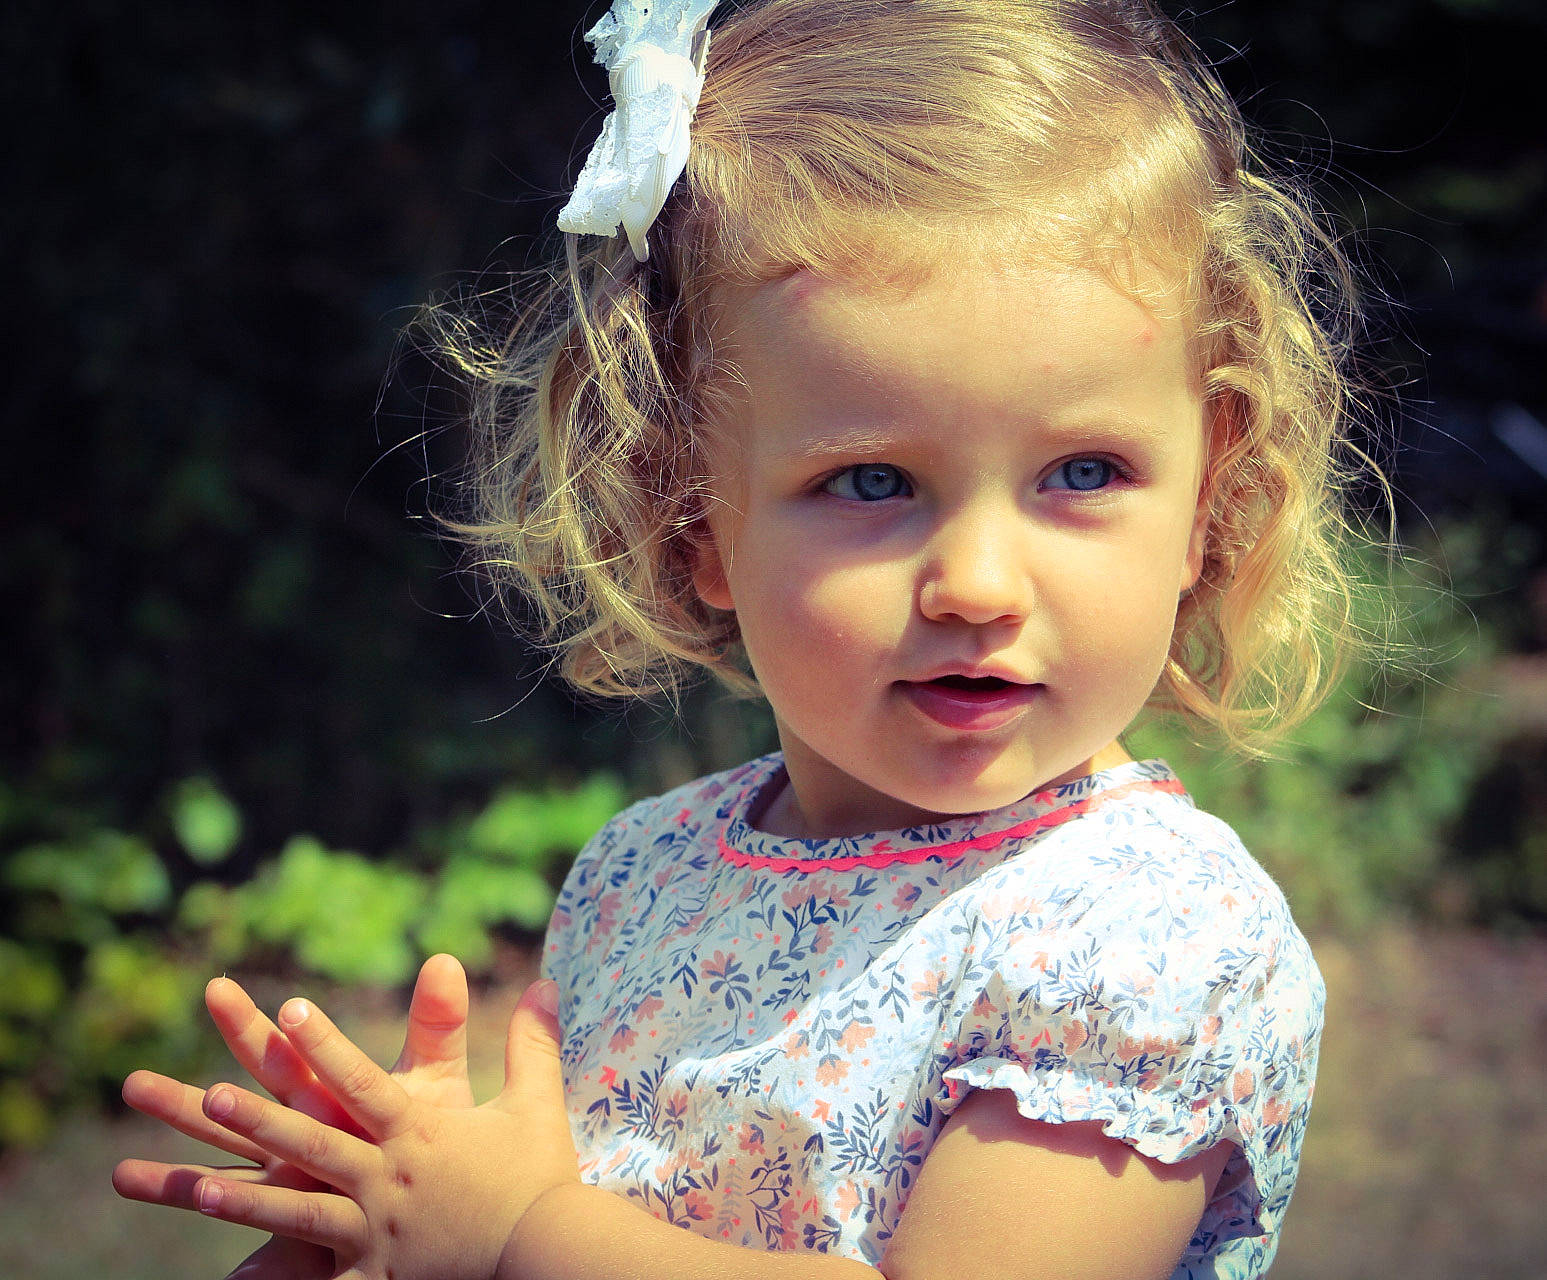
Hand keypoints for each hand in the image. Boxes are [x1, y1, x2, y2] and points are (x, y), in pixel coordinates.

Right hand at [113, 954, 475, 1279]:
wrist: (441, 1202)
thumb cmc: (433, 1134)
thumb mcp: (437, 1078)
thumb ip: (437, 1022)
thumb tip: (446, 959)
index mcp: (324, 1101)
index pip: (280, 1057)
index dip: (250, 1024)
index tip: (215, 988)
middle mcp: (293, 1143)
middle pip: (231, 1120)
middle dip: (183, 1102)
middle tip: (131, 1084)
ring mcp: (288, 1194)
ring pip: (221, 1187)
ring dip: (174, 1184)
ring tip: (120, 1177)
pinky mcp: (300, 1243)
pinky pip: (262, 1266)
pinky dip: (245, 1277)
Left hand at [190, 978, 578, 1279]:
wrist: (550, 1255)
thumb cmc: (542, 1178)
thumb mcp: (536, 1103)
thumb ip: (532, 1044)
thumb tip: (546, 984)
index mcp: (420, 1132)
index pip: (363, 1081)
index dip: (327, 1043)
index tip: (292, 1008)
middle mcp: (390, 1177)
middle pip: (316, 1142)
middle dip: (260, 1120)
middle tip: (211, 1096)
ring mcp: (379, 1230)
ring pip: (303, 1210)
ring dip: (247, 1199)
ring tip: (198, 1187)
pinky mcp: (380, 1274)